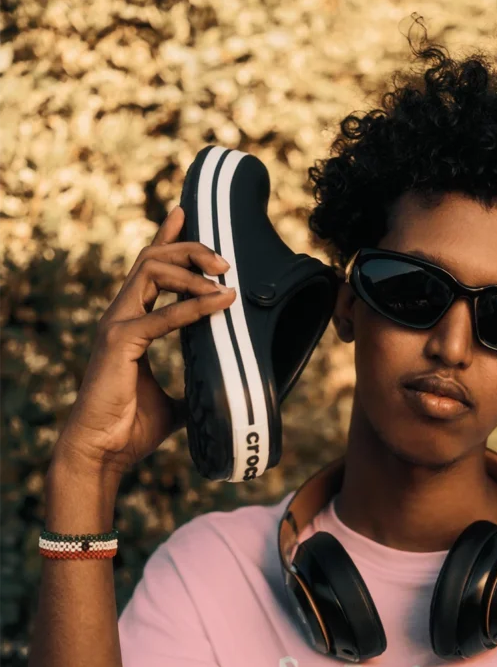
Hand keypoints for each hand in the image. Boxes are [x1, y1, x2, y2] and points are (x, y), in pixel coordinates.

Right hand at [52, 205, 235, 477]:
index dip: (167, 238)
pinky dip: (194, 307)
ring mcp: (116, 324)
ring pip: (152, 271)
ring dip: (192, 269)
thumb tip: (222, 393)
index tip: (186, 213)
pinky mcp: (120, 342)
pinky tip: (221, 303)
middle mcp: (119, 315)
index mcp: (129, 322)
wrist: (102, 452)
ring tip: (225, 280)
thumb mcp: (173, 404)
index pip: (147, 268)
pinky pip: (162, 315)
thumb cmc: (130, 428)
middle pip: (153, 259)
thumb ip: (192, 387)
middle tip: (226, 262)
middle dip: (190, 249)